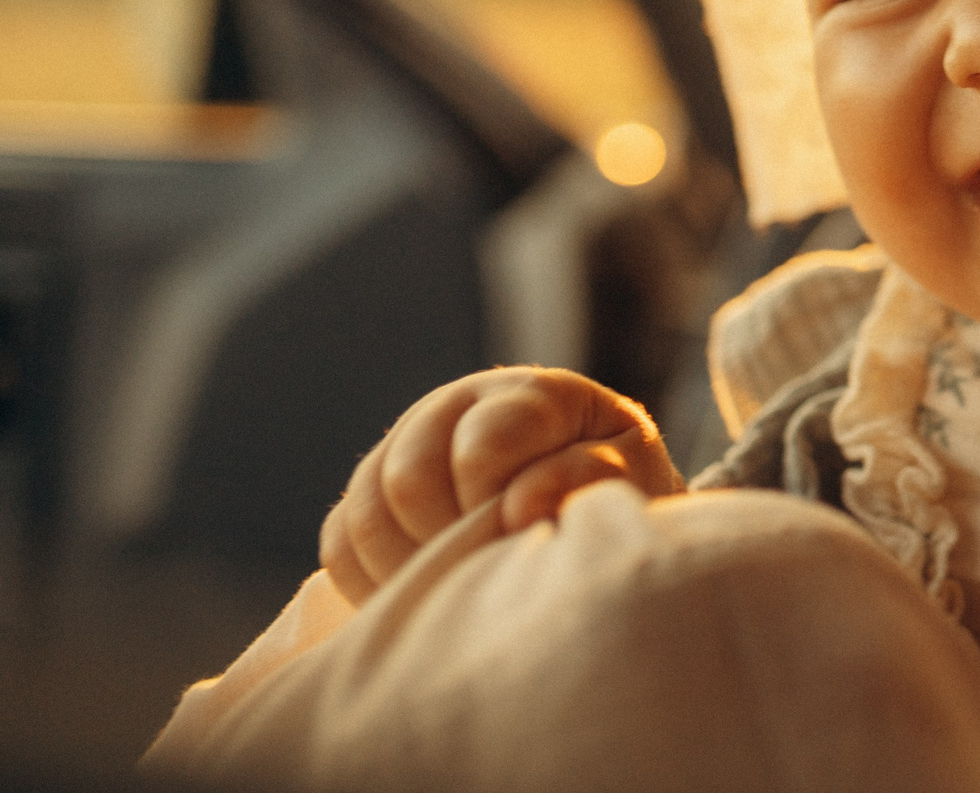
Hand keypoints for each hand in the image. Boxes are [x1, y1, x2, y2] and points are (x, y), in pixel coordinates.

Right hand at [320, 367, 684, 603]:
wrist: (594, 509)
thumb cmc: (620, 491)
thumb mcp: (633, 477)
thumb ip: (591, 478)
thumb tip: (520, 507)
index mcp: (532, 395)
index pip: (483, 442)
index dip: (496, 498)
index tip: (526, 533)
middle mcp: (458, 408)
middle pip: (408, 480)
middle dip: (451, 536)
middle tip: (494, 564)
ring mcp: (406, 448)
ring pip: (366, 514)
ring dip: (413, 564)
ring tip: (466, 581)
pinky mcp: (374, 496)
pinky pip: (341, 544)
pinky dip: (377, 579)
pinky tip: (430, 587)